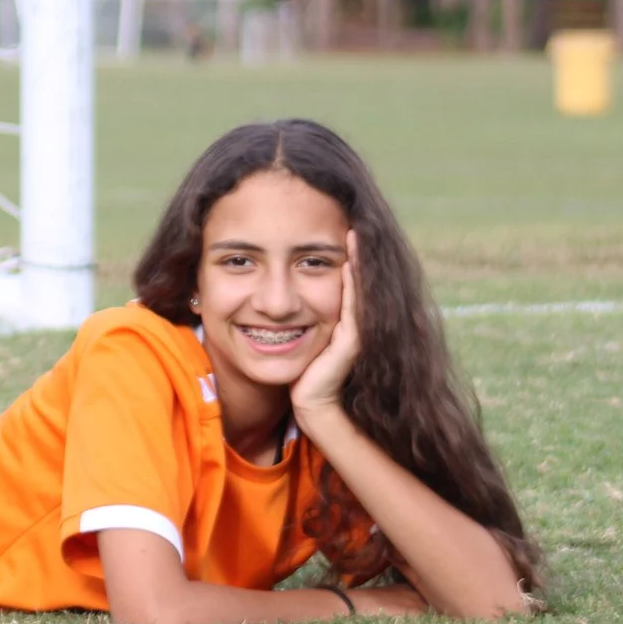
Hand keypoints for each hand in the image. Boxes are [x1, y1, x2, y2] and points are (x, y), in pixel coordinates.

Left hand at [291, 231, 361, 418]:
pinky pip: (353, 306)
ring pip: (356, 288)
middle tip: (350, 219)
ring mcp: (352, 331)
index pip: (342, 278)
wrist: (308, 404)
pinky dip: (352, 284)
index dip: (341, 253)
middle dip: (353, 251)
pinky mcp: (349, 342)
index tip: (337, 225)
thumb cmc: (295, 373)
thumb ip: (290, 315)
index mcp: (335, 316)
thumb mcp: (290, 337)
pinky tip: (348, 263)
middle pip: (353, 279)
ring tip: (353, 233)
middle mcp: (348, 321)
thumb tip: (266, 296)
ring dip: (356, 260)